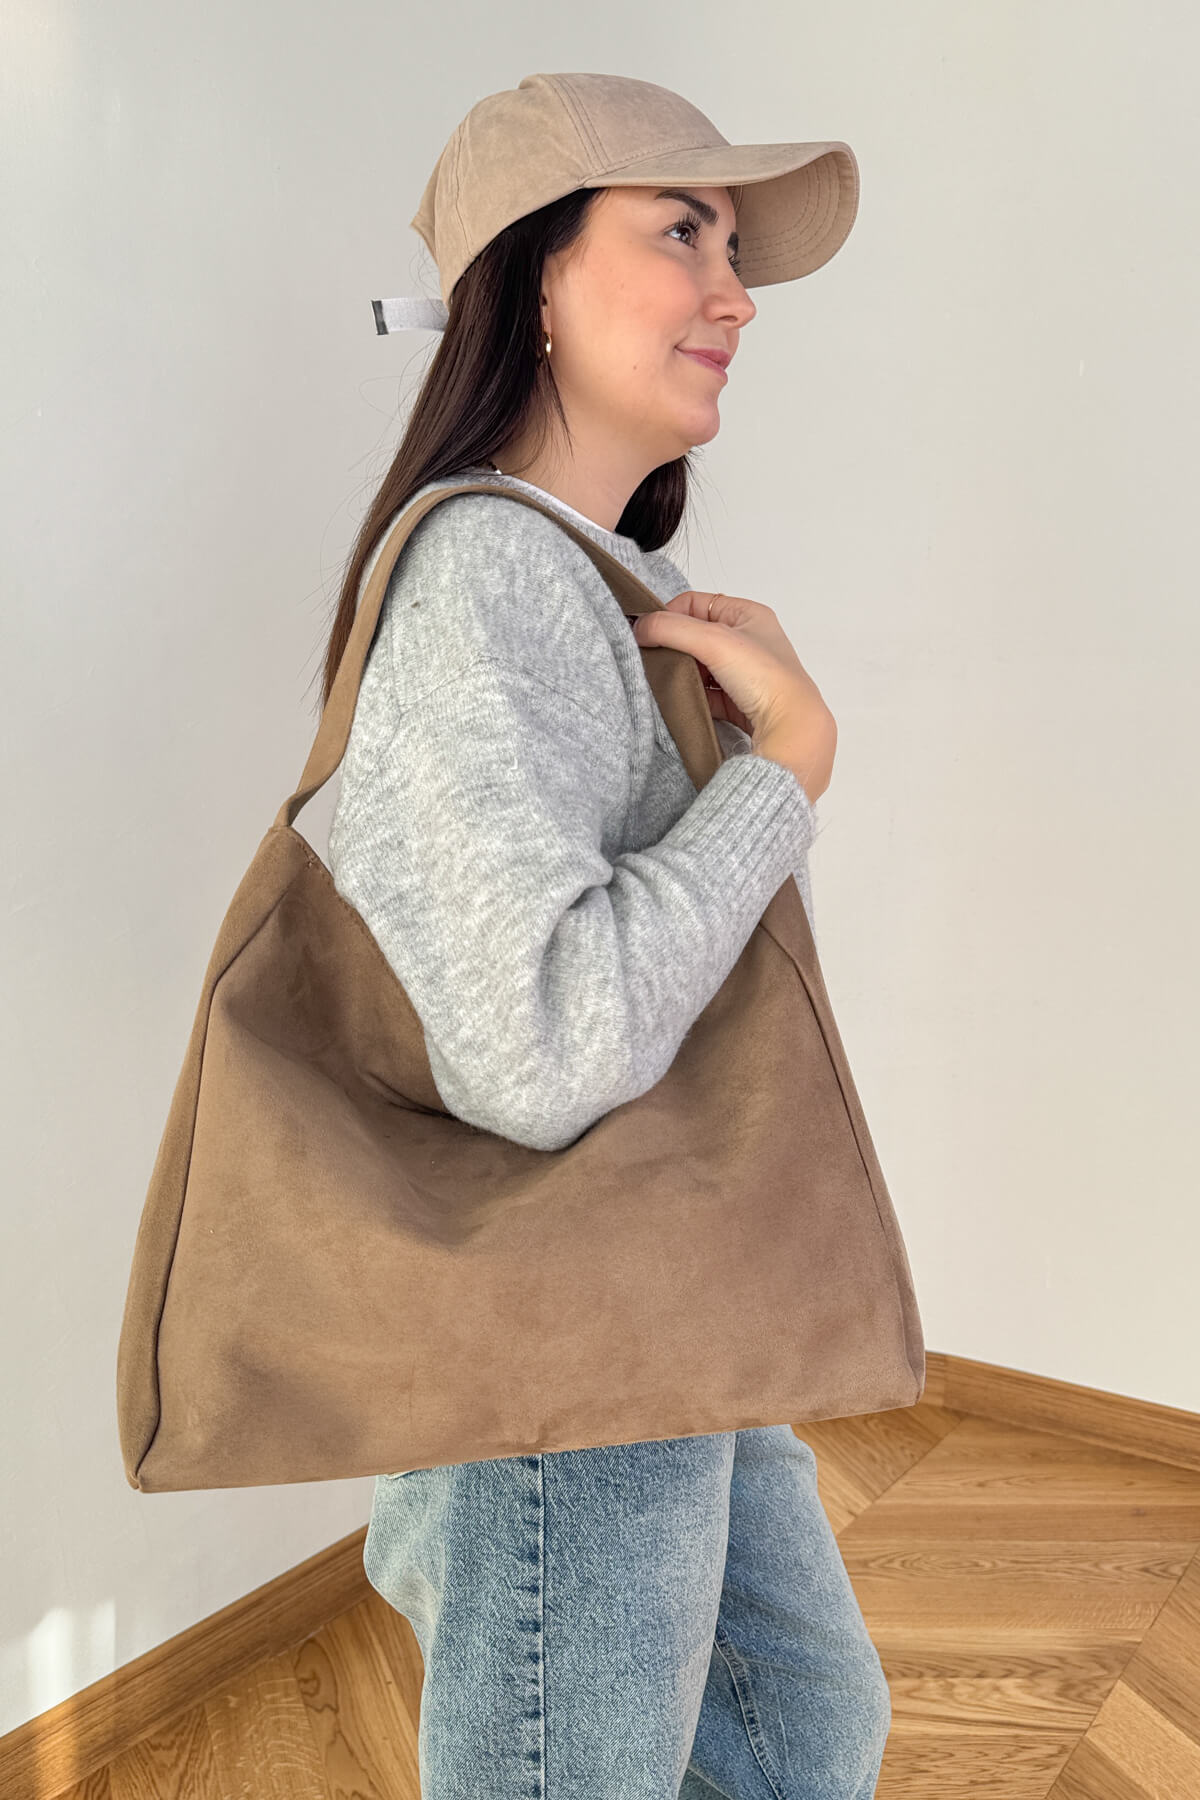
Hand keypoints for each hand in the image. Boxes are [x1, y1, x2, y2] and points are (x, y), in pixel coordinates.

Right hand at [631, 589, 836, 800]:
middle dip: (674, 646)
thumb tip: (640, 627)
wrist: (791, 729)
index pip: (697, 603)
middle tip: (655, 658)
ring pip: (700, 667)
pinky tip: (684, 702)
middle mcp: (750, 642)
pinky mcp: (741, 702)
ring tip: (669, 680)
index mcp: (750, 615)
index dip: (670, 614)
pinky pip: (707, 694)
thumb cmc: (768, 680)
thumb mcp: (714, 640)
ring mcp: (746, 674)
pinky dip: (692, 696)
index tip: (650, 631)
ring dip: (682, 673)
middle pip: (696, 635)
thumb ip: (670, 628)